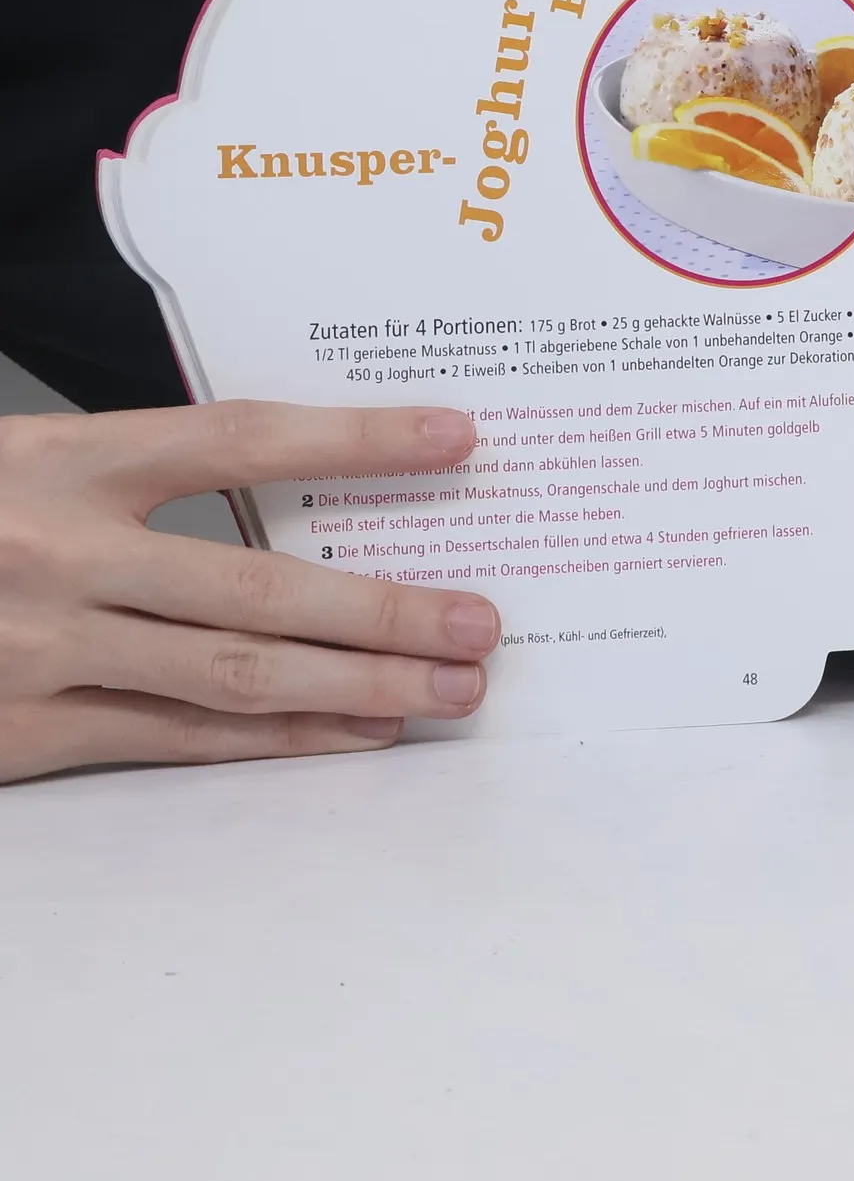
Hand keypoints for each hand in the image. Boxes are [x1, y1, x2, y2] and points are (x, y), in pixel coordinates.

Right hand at [0, 402, 498, 782]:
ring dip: (356, 690)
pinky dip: (278, 742)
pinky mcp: (22, 734)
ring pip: (233, 678)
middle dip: (386, 611)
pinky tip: (354, 736)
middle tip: (482, 626)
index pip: (242, 439)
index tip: (457, 439)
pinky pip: (178, 740)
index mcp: (63, 459)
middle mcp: (56, 555)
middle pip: (260, 587)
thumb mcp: (32, 461)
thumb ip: (145, 472)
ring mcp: (39, 652)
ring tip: (448, 691)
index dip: (356, 441)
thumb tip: (304, 489)